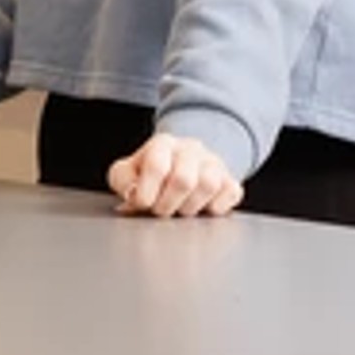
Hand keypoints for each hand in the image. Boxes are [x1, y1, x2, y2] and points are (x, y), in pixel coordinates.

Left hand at [108, 133, 242, 219]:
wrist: (183, 163)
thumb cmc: (152, 172)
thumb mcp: (127, 172)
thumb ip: (122, 181)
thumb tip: (131, 196)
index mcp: (162, 144)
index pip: (156, 166)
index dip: (146, 193)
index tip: (142, 204)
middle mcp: (191, 149)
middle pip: (183, 180)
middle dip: (167, 205)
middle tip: (160, 211)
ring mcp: (214, 163)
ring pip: (208, 186)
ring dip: (190, 208)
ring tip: (180, 209)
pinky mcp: (230, 179)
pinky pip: (231, 192)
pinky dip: (216, 207)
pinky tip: (202, 207)